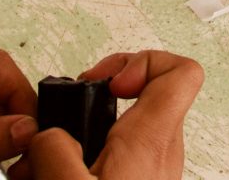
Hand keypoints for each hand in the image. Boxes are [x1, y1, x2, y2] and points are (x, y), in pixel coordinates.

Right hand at [12, 51, 203, 179]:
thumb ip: (54, 148)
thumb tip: (47, 135)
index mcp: (151, 140)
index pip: (181, 72)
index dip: (143, 60)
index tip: (107, 80)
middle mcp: (162, 152)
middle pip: (149, 95)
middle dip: (103, 98)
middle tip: (77, 107)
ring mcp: (154, 172)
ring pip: (130, 129)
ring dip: (92, 134)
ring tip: (61, 149)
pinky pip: (120, 159)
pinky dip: (91, 161)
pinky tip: (63, 175)